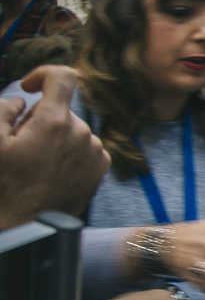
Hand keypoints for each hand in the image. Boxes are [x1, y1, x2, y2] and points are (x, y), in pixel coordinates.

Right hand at [0, 66, 108, 228]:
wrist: (28, 225)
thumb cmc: (5, 184)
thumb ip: (3, 110)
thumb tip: (22, 100)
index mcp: (54, 122)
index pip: (63, 77)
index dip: (43, 74)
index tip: (29, 87)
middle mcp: (81, 133)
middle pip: (60, 110)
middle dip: (39, 119)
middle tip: (20, 143)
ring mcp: (94, 150)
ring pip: (71, 129)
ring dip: (54, 136)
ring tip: (35, 162)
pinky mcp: (100, 167)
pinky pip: (84, 146)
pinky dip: (69, 150)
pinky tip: (51, 169)